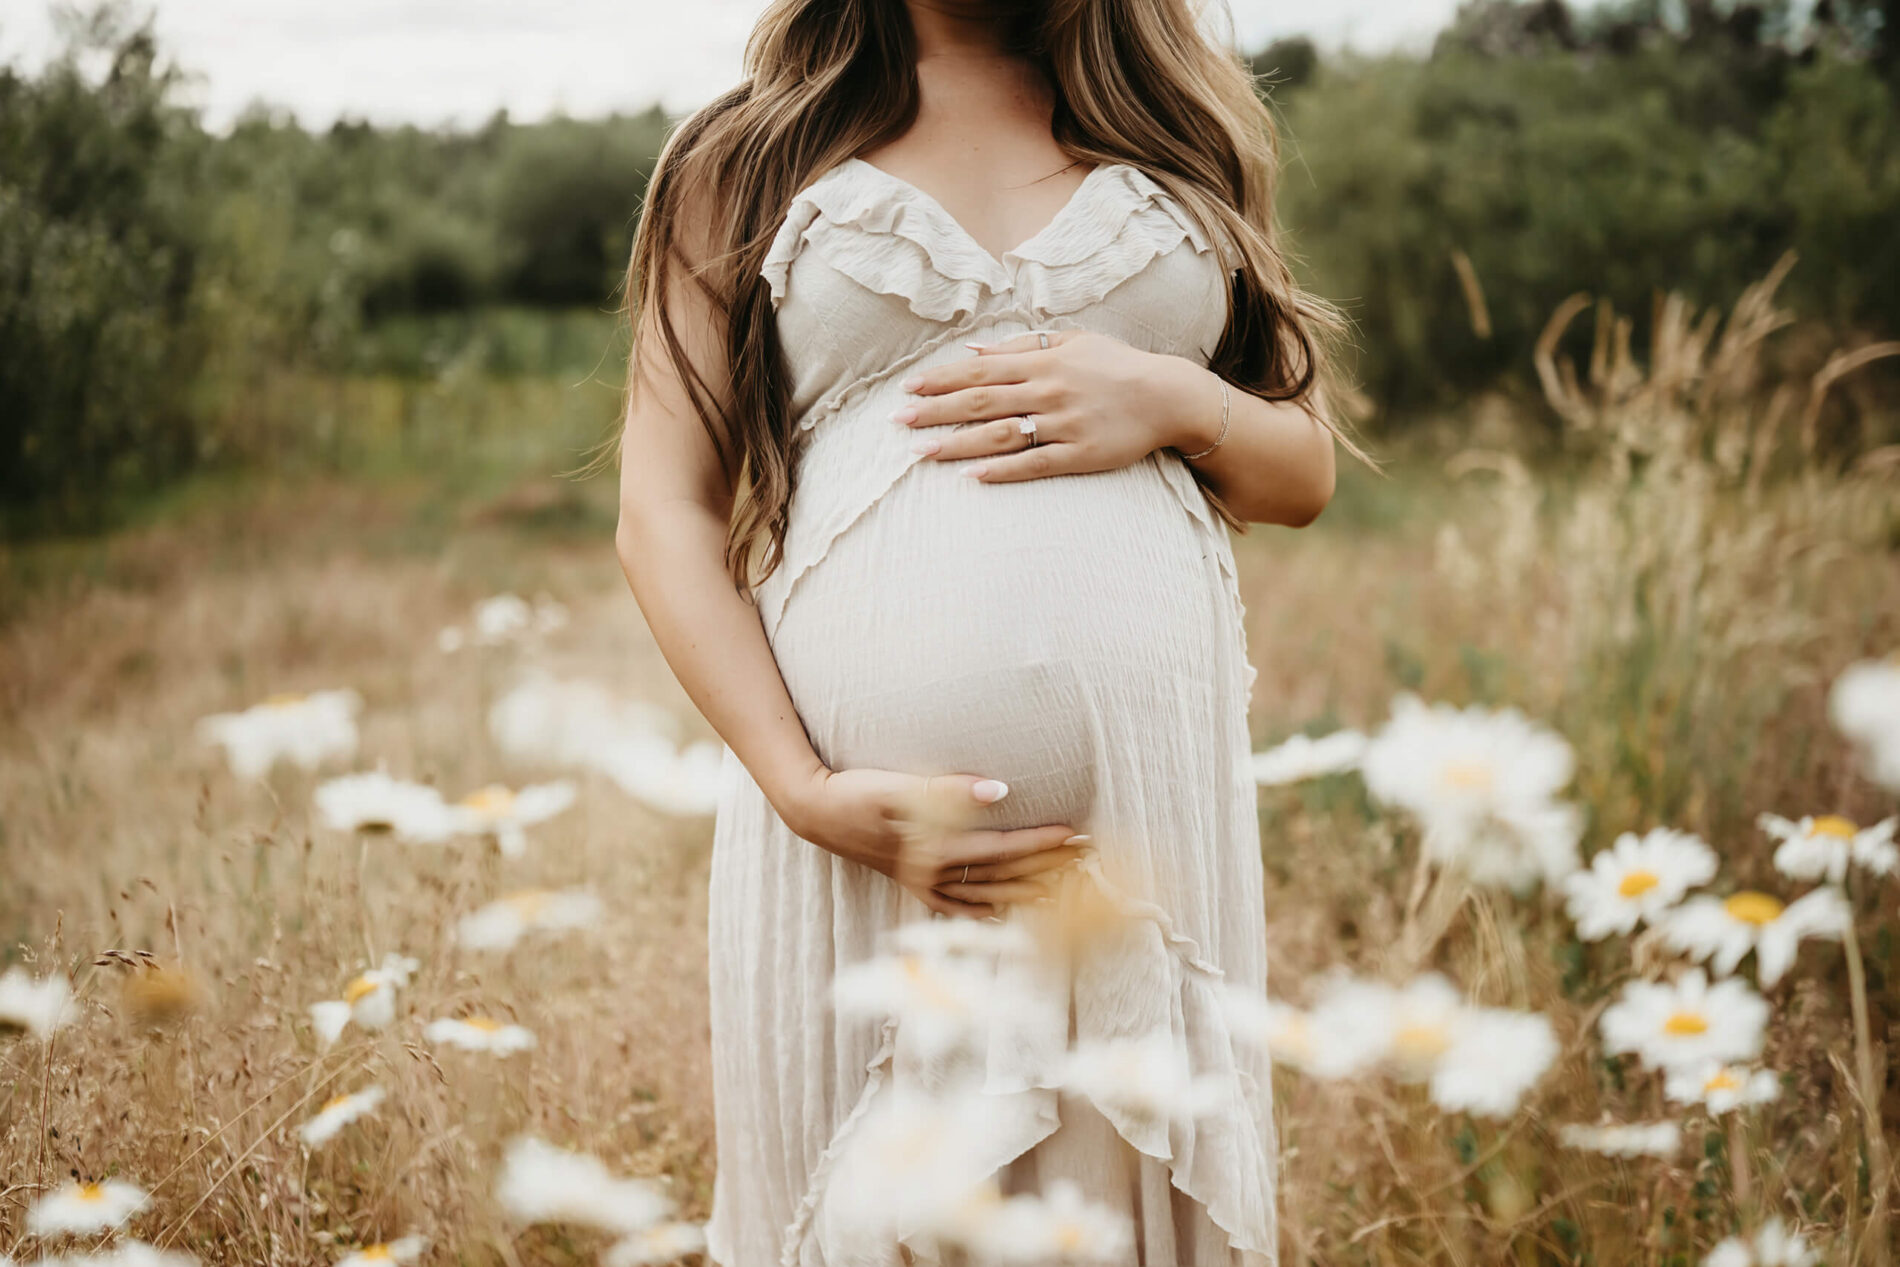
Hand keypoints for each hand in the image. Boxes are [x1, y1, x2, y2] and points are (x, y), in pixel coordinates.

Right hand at [779, 766, 1090, 918]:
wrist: (814, 810)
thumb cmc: (855, 793)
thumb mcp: (897, 786)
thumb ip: (948, 790)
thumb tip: (1000, 792)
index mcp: (935, 849)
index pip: (1003, 848)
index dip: (1043, 843)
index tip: (1078, 835)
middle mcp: (934, 873)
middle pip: (1004, 875)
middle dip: (1048, 868)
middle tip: (1088, 858)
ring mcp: (924, 882)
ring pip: (988, 894)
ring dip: (1028, 890)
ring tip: (1066, 886)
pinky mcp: (914, 882)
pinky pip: (959, 906)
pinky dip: (987, 911)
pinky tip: (1007, 912)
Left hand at [892, 329, 1213, 482]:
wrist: (1167, 396)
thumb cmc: (1116, 366)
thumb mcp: (1072, 341)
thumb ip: (1022, 346)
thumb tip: (974, 350)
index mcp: (1043, 362)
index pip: (979, 370)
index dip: (941, 379)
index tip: (908, 389)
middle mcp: (1048, 391)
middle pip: (980, 402)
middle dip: (936, 411)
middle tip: (898, 423)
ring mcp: (1063, 424)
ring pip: (1000, 434)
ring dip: (958, 443)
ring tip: (921, 452)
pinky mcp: (1080, 455)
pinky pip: (1035, 464)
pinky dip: (1003, 470)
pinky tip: (972, 477)